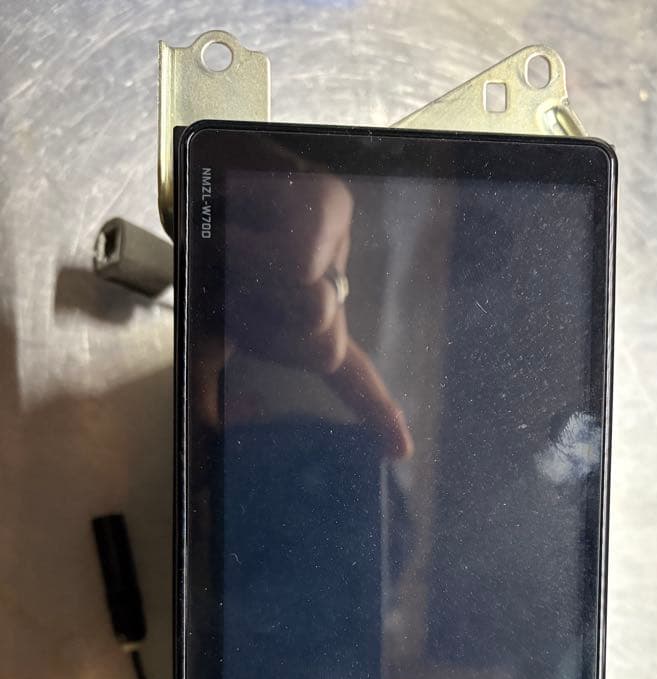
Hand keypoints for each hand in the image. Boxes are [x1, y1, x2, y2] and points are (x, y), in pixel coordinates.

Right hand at [226, 160, 412, 459]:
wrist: (182, 176)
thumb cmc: (198, 246)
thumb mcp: (205, 323)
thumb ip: (213, 376)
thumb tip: (217, 423)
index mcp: (308, 309)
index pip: (348, 373)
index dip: (375, 410)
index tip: (401, 450)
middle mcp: (330, 276)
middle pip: (322, 348)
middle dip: (265, 326)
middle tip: (231, 277)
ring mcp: (338, 238)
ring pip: (311, 306)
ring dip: (250, 282)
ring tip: (230, 241)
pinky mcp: (330, 199)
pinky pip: (298, 263)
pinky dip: (249, 248)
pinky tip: (238, 216)